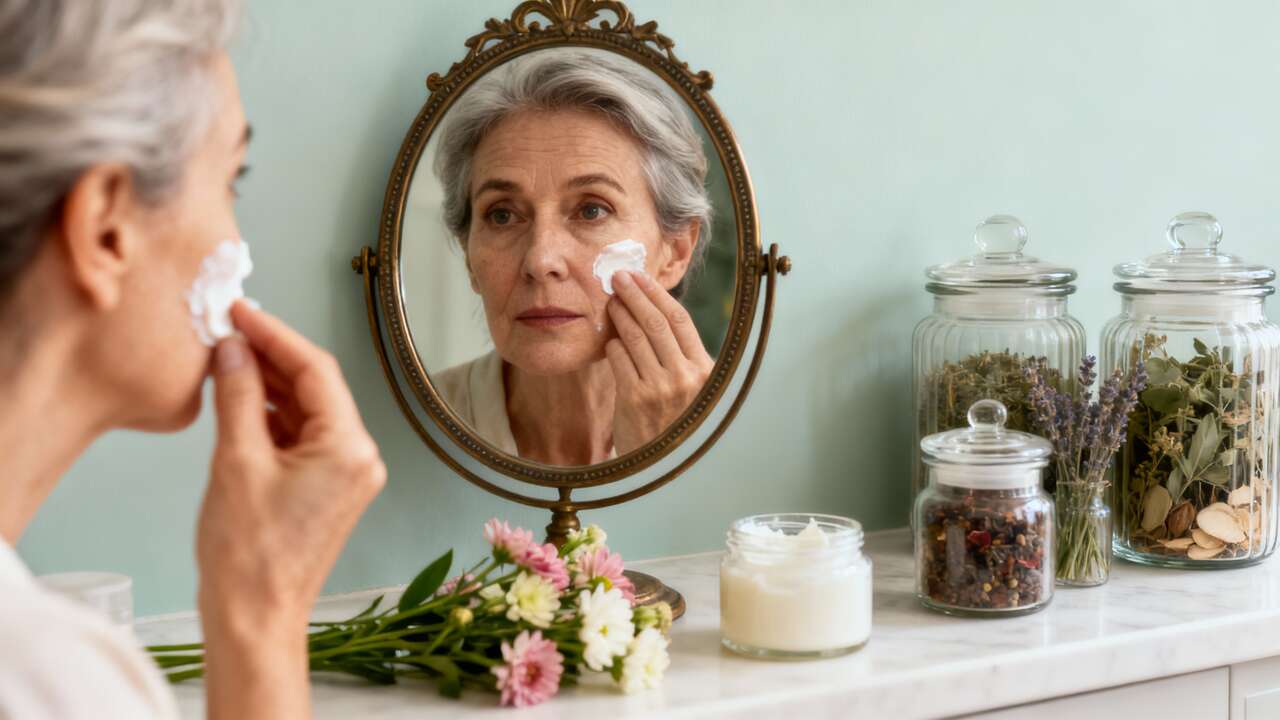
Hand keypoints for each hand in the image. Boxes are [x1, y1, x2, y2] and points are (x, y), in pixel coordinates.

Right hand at [196, 301, 385, 719]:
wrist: (255, 618)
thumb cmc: (248, 554)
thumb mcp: (237, 461)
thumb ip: (240, 396)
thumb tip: (234, 347)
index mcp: (349, 448)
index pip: (315, 369)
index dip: (275, 334)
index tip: (240, 309)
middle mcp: (359, 457)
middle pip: (315, 386)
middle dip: (271, 355)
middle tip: (228, 326)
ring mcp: (346, 473)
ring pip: (307, 409)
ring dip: (270, 384)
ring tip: (227, 356)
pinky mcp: (328, 487)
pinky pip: (302, 435)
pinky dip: (272, 415)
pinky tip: (240, 395)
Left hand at [605, 271, 713, 454]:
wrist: (660, 466)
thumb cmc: (674, 424)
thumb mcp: (692, 392)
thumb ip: (680, 359)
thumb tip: (655, 313)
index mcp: (704, 372)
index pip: (681, 320)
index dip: (658, 294)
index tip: (641, 277)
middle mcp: (685, 377)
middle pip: (656, 322)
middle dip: (635, 294)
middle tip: (618, 277)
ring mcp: (659, 388)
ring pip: (635, 337)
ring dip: (619, 314)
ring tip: (610, 301)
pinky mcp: (634, 399)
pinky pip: (619, 359)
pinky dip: (612, 344)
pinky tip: (609, 339)